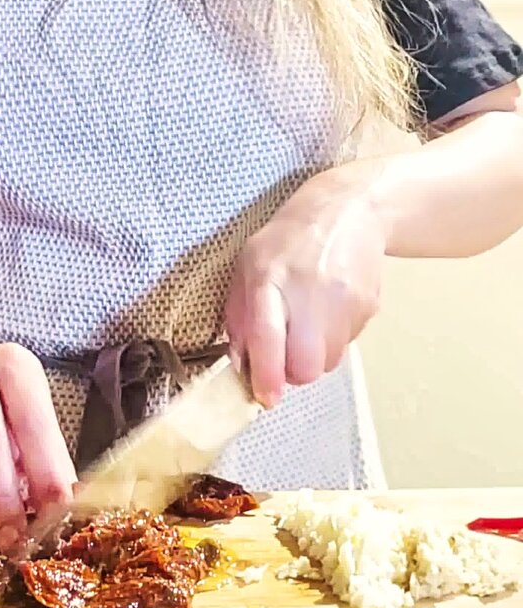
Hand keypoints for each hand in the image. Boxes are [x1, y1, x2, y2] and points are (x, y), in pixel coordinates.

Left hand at [226, 170, 385, 405]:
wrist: (349, 210)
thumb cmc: (288, 241)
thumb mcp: (247, 267)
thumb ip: (239, 316)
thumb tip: (241, 364)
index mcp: (270, 280)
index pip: (268, 339)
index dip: (266, 376)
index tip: (264, 396)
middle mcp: (309, 292)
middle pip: (306, 367)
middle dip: (292, 373)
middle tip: (284, 354)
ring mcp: (344, 301)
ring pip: (327, 363)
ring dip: (312, 356)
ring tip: (305, 324)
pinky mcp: (368, 308)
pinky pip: (346, 346)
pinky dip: (332, 339)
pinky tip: (326, 310)